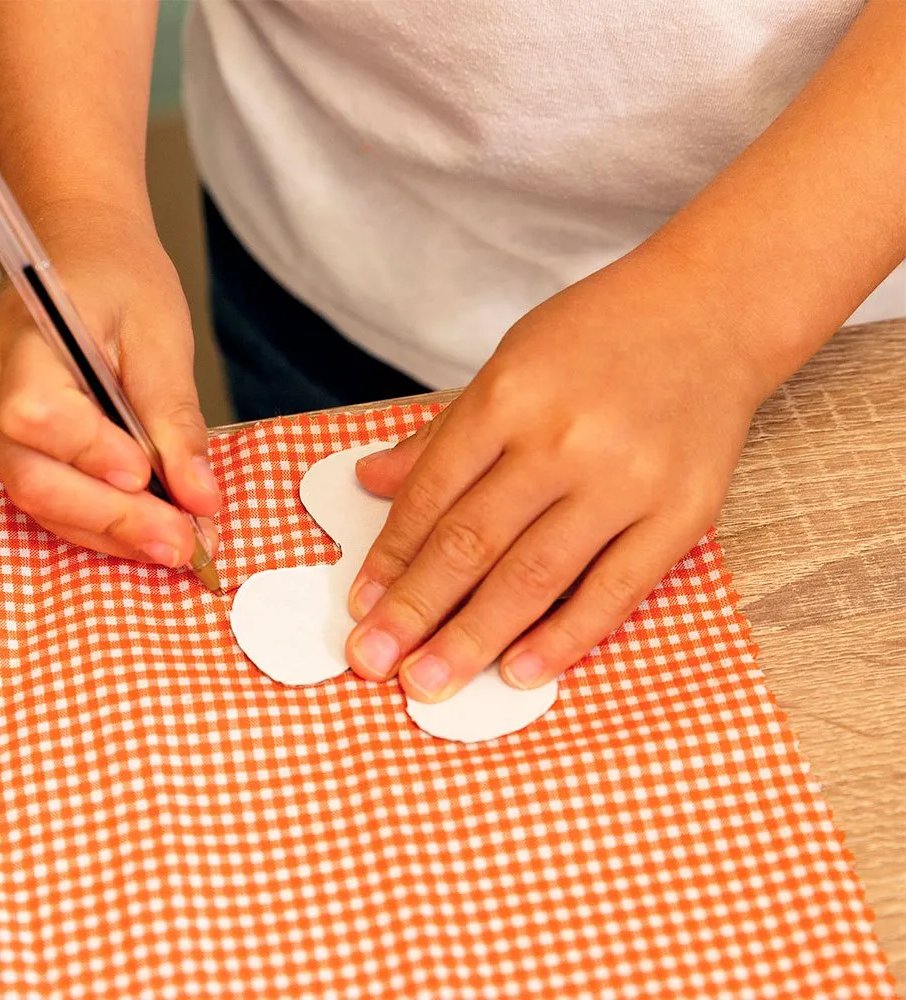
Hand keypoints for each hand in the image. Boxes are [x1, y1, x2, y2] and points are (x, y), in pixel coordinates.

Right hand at [0, 199, 219, 565]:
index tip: (149, 475)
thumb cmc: (119, 280)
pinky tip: (145, 529)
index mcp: (23, 339)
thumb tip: (200, 496)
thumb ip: (176, 419)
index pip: (36, 412)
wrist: (84, 253)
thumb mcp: (161, 337)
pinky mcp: (8, 442)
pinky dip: (98, 519)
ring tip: (174, 543)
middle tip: (182, 542)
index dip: (91, 452)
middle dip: (113, 517)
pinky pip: (46, 494)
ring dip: (110, 531)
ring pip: (38, 499)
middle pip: (34, 475)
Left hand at [344, 244, 768, 701]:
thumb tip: (372, 480)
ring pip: (534, 577)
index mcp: (511, 394)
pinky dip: (564, 638)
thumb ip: (443, 432)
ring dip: (473, 638)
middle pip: (473, 542)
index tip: (362, 604)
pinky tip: (519, 671)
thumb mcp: (509, 363)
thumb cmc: (600, 335)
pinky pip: (615, 591)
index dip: (391, 556)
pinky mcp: (682, 514)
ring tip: (428, 683)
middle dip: (415, 611)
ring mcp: (627, 481)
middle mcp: (564, 440)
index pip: (433, 493)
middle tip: (372, 662)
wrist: (713, 312)